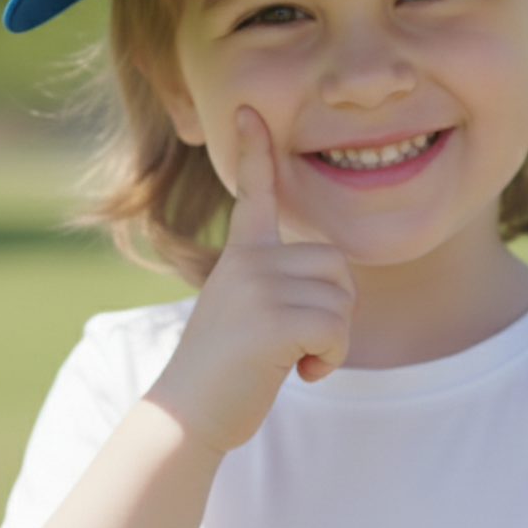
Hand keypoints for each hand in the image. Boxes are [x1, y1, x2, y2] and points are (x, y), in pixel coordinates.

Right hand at [149, 106, 355, 455]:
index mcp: (240, 256)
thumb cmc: (223, 373)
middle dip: (335, 310)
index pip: (254, 193)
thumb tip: (332, 282)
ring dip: (332, 340)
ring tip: (290, 358)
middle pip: (336, 264)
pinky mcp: (274, 320)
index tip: (251, 110)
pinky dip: (329, 360)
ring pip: (342, 300)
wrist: (185, 417)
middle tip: (296, 342)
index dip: (255, 152)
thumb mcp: (243, 312)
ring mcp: (258, 287)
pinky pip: (337, 330)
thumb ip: (276, 285)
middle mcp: (248, 261)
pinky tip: (295, 373)